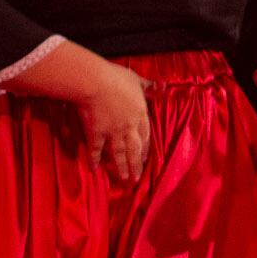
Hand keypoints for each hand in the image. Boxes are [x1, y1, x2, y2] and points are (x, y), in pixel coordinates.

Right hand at [77, 62, 152, 181]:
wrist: (96, 83)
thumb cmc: (117, 78)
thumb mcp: (137, 80)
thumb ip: (149, 86)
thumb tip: (162, 86)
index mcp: (140, 114)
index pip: (146, 135)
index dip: (146, 148)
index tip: (145, 159)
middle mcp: (129, 126)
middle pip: (135, 149)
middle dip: (136, 164)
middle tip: (137, 179)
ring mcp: (113, 132)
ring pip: (119, 153)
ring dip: (121, 167)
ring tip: (124, 179)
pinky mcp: (96, 133)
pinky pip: (96, 149)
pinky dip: (95, 159)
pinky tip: (95, 169)